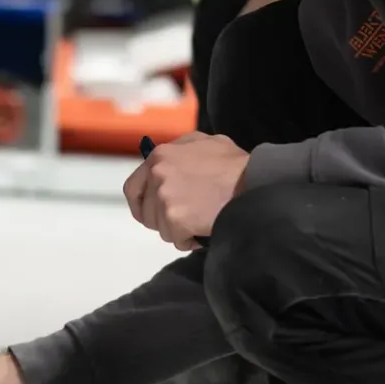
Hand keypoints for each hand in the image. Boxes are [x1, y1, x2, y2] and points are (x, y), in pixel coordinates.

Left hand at [124, 132, 247, 248]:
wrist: (252, 182)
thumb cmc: (233, 163)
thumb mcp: (204, 142)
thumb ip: (181, 149)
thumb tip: (171, 160)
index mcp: (160, 155)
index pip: (132, 188)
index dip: (141, 204)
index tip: (152, 213)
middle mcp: (157, 175)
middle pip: (147, 212)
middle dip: (163, 220)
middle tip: (185, 219)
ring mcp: (165, 197)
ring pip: (161, 228)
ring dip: (178, 231)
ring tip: (199, 222)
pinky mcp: (176, 219)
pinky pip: (176, 240)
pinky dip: (189, 241)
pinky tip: (204, 230)